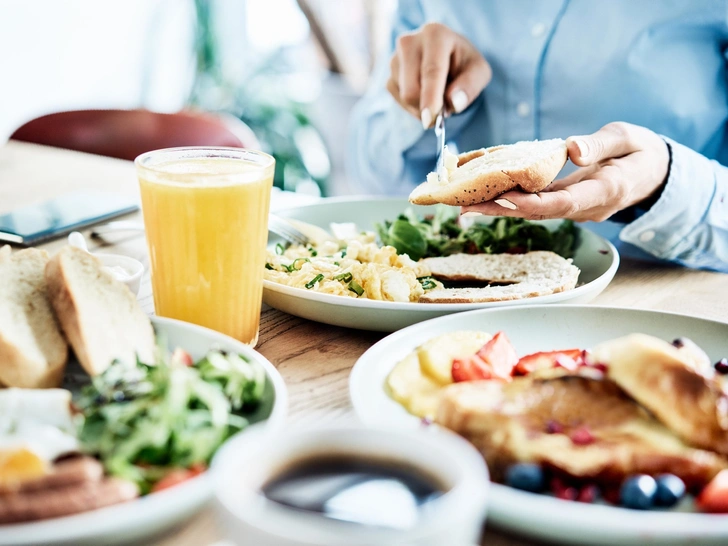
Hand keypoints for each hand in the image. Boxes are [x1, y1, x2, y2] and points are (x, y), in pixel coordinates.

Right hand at [386, 22, 491, 127]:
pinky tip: (424, 95)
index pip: (431, 71)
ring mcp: (395, 58)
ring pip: (404, 97)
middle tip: (445, 111)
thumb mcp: (479, 72)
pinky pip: (398, 100)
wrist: (447, 55)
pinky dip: (413, 106)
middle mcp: (409, 42)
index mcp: (435, 34)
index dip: (431, 98)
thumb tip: (454, 102)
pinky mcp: (389, 73)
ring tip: (437, 95)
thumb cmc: (464, 63)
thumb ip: (470, 86)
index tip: (430, 120)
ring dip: (422, 107)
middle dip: (427, 108)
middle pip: (411, 90)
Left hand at [461, 122, 670, 221]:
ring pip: (533, 211)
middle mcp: (586, 207)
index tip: (503, 198)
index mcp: (605, 191)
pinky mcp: (566, 203)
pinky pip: (536, 204)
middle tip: (465, 205)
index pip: (563, 203)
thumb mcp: (626, 138)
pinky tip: (484, 192)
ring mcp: (575, 208)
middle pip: (539, 212)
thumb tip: (572, 149)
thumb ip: (600, 145)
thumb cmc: (640, 151)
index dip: (531, 204)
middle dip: (502, 209)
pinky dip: (510, 199)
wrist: (653, 173)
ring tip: (463, 201)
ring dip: (499, 207)